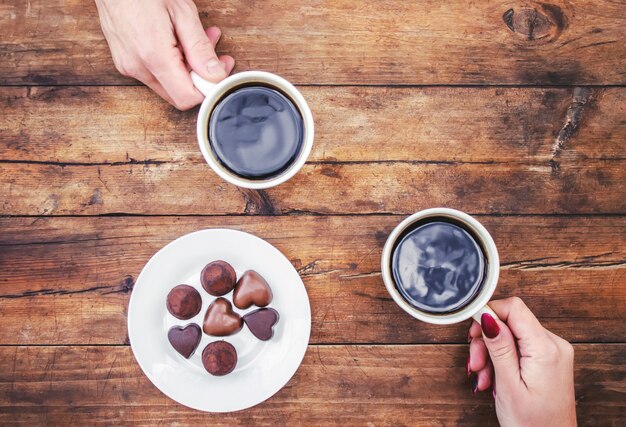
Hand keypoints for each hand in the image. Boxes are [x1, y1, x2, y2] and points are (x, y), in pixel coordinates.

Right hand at [95, 0, 234, 109]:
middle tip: (214, 53)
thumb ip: (200, 48)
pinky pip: (155, 75)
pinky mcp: (125, 63)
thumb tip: (215, 75)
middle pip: (178, 95)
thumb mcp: (182, 12)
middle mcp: (138, 67)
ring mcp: (129, 67)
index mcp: (153, 56)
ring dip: (187, 68)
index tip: (219, 71)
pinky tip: (176, 43)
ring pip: (168, 85)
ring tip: (194, 40)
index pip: (186, 98)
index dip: (207, 89)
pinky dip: (171, 64)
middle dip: (200, 77)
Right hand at [467, 297, 576, 425]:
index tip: (472, 330)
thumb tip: (487, 316)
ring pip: (511, 335)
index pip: (514, 308)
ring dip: (491, 353)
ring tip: (483, 377)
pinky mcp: (548, 359)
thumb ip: (499, 347)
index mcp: (546, 349)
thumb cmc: (533, 425)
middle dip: (486, 340)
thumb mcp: (508, 385)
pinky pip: (519, 347)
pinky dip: (502, 359)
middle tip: (476, 363)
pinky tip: (494, 378)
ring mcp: (553, 352)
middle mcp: (554, 345)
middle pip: (510, 322)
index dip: (488, 313)